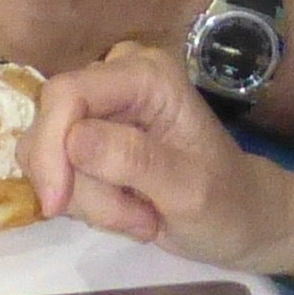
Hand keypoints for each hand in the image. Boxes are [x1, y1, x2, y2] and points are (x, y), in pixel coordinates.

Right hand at [27, 42, 293, 265]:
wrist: (243, 220)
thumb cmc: (228, 204)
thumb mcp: (189, 190)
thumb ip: (135, 160)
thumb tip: (73, 140)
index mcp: (147, 74)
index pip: (67, 93)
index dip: (51, 147)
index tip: (58, 204)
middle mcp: (118, 79)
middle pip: (50, 126)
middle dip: (80, 185)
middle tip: (135, 217)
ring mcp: (102, 109)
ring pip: (49, 155)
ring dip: (90, 201)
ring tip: (142, 215)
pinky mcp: (90, 139)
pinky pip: (57, 172)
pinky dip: (88, 204)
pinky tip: (130, 211)